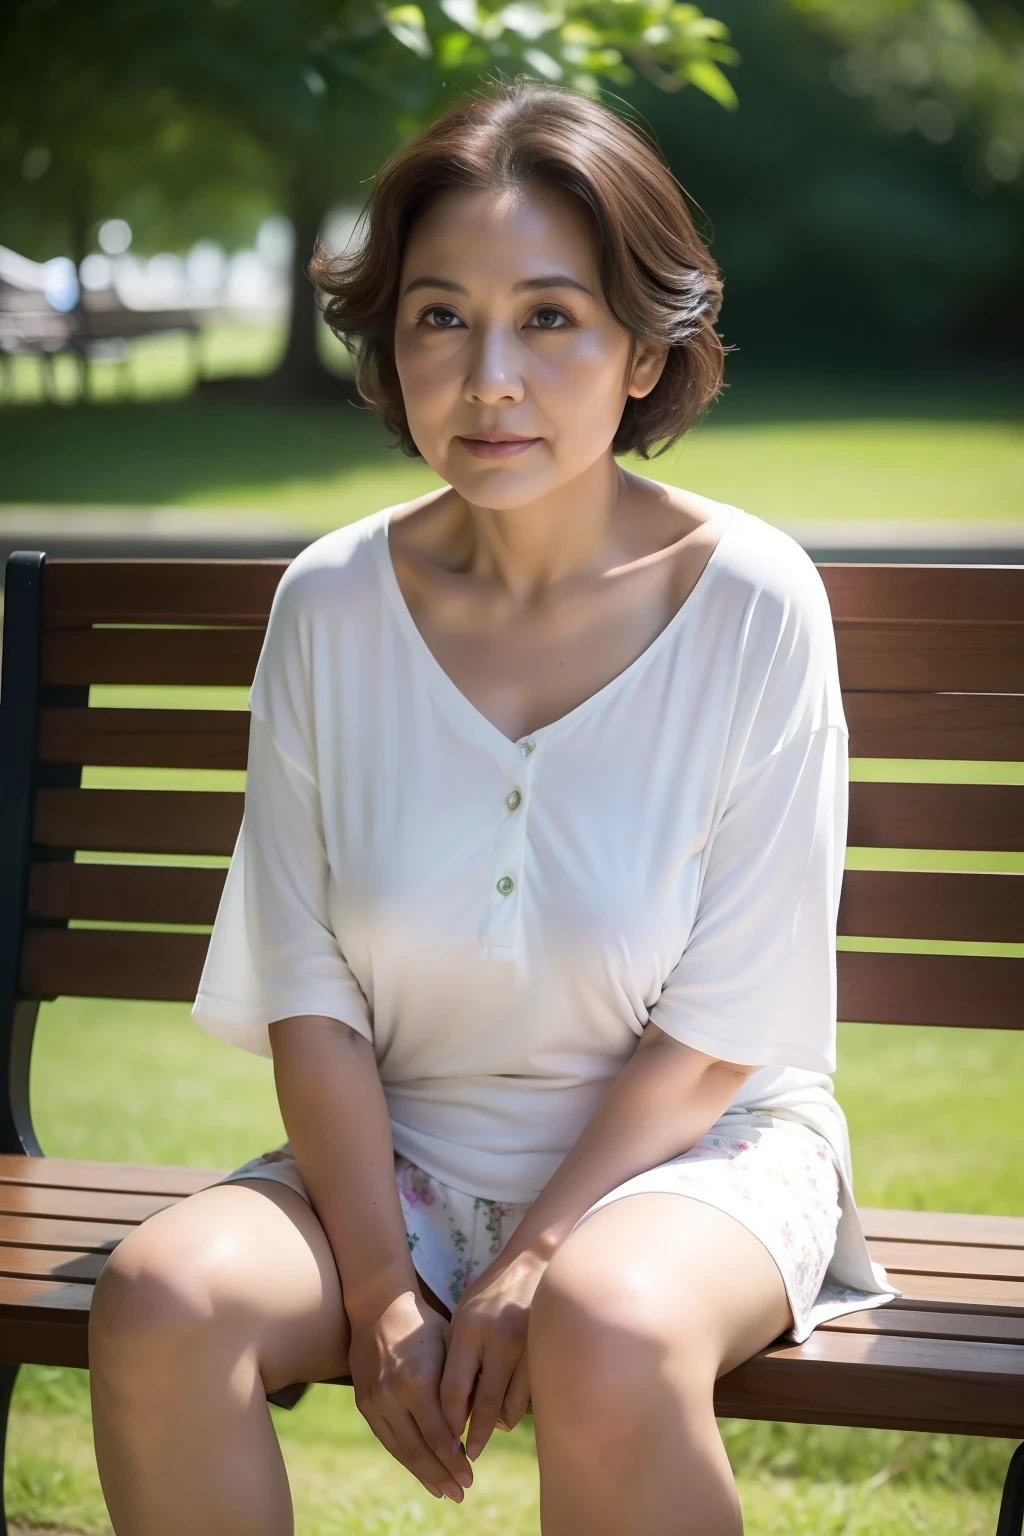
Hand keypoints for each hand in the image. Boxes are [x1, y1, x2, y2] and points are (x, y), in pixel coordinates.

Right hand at [347, 1289, 474, 1502]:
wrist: (378, 1306)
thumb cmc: (424, 1323)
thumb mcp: (449, 1346)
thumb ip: (458, 1386)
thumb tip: (473, 1424)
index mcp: (417, 1381)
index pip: (439, 1435)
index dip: (455, 1460)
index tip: (471, 1474)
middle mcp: (392, 1396)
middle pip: (420, 1450)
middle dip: (442, 1475)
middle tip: (461, 1491)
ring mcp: (375, 1402)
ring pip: (401, 1450)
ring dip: (423, 1473)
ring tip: (444, 1490)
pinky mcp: (364, 1404)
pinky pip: (387, 1439)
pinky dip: (405, 1458)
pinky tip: (420, 1470)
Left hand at [439, 1249, 547, 1461]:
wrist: (533, 1262)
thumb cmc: (491, 1292)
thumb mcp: (463, 1316)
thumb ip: (456, 1357)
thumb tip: (453, 1406)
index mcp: (470, 1329)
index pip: (454, 1387)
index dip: (448, 1420)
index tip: (444, 1440)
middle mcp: (498, 1339)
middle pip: (484, 1403)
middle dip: (475, 1435)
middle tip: (468, 1455)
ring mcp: (526, 1346)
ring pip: (511, 1405)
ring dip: (498, 1423)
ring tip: (489, 1428)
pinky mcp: (547, 1351)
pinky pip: (531, 1395)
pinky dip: (517, 1408)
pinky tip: (508, 1409)